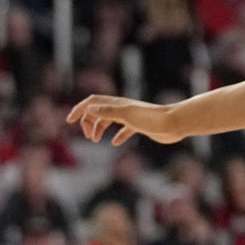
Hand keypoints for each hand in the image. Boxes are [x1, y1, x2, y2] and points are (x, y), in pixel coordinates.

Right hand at [67, 93, 181, 145]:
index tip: (69, 120)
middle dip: (89, 121)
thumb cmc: (152, 119)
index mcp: (118, 104)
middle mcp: (123, 108)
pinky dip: (118, 135)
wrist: (174, 123)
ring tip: (96, 140)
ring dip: (99, 128)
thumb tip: (89, 107)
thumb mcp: (127, 115)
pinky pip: (125, 129)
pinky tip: (116, 143)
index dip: (80, 109)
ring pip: (110, 120)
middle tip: (89, 136)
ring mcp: (132, 117)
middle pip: (99, 110)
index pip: (93, 102)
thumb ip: (108, 111)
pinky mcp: (140, 126)